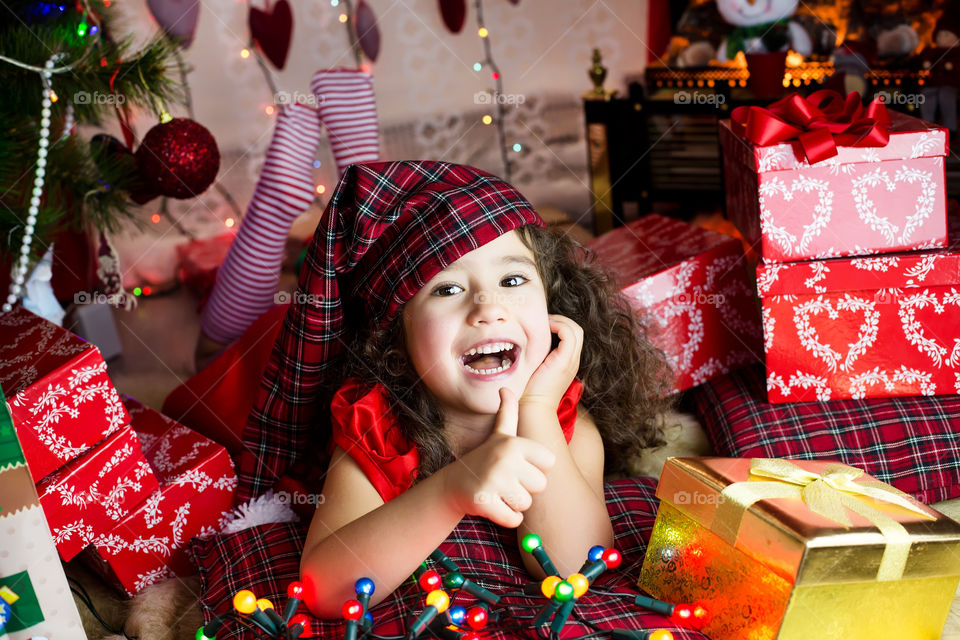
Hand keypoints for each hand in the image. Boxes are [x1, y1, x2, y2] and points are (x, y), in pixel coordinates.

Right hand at [444, 388, 554, 527]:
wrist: (453, 484)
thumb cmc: (484, 458)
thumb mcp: (499, 434)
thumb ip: (508, 412)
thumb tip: (506, 388)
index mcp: (514, 443)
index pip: (549, 463)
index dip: (535, 468)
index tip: (517, 465)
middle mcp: (505, 459)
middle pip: (540, 486)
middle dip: (525, 488)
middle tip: (505, 480)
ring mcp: (494, 480)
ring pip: (526, 504)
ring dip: (514, 503)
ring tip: (498, 491)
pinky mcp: (484, 501)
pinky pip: (514, 520)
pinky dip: (506, 518)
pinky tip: (493, 505)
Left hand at [519, 314, 582, 410]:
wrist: (533, 407)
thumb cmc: (530, 390)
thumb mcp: (536, 369)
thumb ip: (538, 357)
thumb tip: (526, 343)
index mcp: (567, 362)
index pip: (573, 336)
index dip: (561, 326)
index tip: (543, 325)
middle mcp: (573, 361)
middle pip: (577, 331)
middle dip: (562, 320)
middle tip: (544, 321)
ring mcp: (570, 361)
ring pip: (576, 330)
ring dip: (560, 321)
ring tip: (545, 323)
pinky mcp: (564, 361)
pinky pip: (569, 335)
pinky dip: (559, 326)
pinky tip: (545, 328)